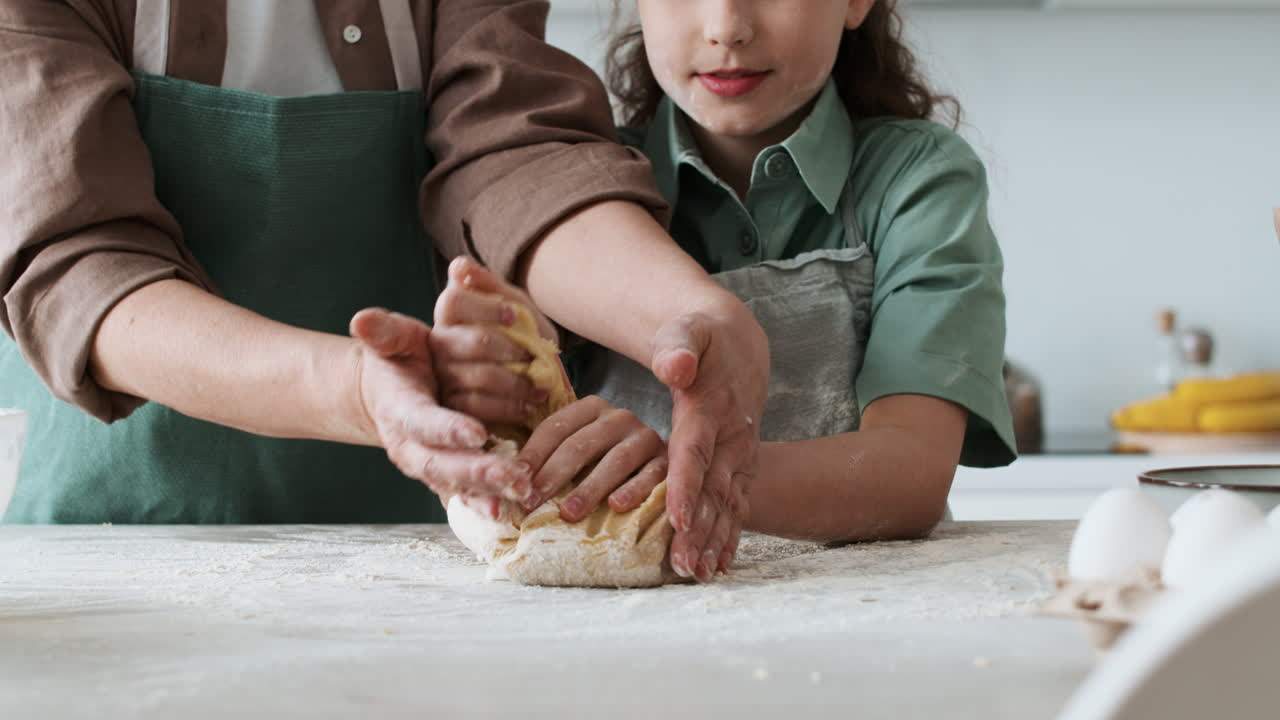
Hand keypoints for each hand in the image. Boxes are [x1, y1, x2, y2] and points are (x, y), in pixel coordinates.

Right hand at [349, 307, 531, 503]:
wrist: (388, 391)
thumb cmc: (397, 360)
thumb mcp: (391, 340)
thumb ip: (383, 331)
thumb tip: (360, 320)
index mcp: (398, 411)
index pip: (422, 422)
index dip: (447, 429)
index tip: (476, 433)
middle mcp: (411, 446)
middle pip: (441, 465)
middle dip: (476, 472)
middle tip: (510, 477)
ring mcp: (429, 465)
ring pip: (457, 485)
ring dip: (490, 491)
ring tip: (522, 491)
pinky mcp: (447, 476)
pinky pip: (467, 495)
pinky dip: (489, 502)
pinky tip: (517, 507)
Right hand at [430, 257, 560, 423]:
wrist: (532, 375)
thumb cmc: (522, 333)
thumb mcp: (515, 305)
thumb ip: (490, 285)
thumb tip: (460, 265)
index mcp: (450, 314)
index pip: (453, 302)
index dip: (485, 308)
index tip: (515, 315)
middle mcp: (440, 343)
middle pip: (471, 342)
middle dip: (508, 349)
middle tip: (532, 356)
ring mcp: (443, 376)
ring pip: (477, 377)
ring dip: (516, 382)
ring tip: (539, 386)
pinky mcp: (453, 407)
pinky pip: (477, 407)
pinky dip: (508, 407)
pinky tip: (528, 406)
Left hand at [515, 396, 666, 521]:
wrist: (666, 469)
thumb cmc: (603, 467)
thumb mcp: (577, 455)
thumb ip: (548, 460)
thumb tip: (508, 480)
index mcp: (591, 409)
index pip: (556, 427)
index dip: (533, 456)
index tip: (514, 482)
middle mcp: (619, 417)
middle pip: (582, 443)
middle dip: (554, 474)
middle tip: (532, 502)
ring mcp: (646, 437)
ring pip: (617, 460)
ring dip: (590, 487)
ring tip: (568, 513)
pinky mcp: (669, 461)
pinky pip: (652, 475)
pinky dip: (634, 490)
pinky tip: (616, 506)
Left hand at [647, 306, 768, 581]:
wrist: (737, 345)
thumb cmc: (700, 337)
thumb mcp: (687, 330)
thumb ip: (678, 347)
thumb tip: (675, 366)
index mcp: (710, 408)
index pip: (695, 451)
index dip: (686, 486)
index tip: (676, 519)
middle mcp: (731, 437)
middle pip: (713, 489)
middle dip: (699, 530)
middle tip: (683, 566)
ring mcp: (740, 455)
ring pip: (727, 504)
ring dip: (714, 541)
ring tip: (698, 574)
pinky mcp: (741, 466)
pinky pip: (737, 505)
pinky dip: (729, 536)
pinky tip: (719, 566)